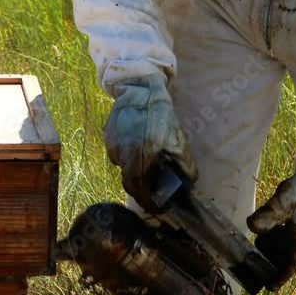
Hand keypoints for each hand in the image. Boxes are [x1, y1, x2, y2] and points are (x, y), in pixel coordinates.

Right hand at [103, 73, 195, 211]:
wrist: (140, 87)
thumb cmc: (162, 114)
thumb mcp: (178, 139)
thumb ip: (184, 164)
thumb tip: (188, 184)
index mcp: (143, 154)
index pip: (139, 188)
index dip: (147, 201)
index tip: (157, 207)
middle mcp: (125, 152)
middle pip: (129, 181)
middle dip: (141, 190)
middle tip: (152, 193)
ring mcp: (113, 143)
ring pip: (122, 166)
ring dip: (134, 170)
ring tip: (146, 164)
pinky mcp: (107, 135)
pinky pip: (116, 153)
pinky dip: (126, 156)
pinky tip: (136, 147)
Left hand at [247, 151, 295, 290]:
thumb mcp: (284, 196)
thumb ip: (269, 213)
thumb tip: (252, 227)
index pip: (290, 263)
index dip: (280, 277)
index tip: (270, 287)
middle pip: (292, 258)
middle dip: (278, 263)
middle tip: (263, 262)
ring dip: (283, 251)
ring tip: (268, 244)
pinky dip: (291, 242)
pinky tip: (283, 231)